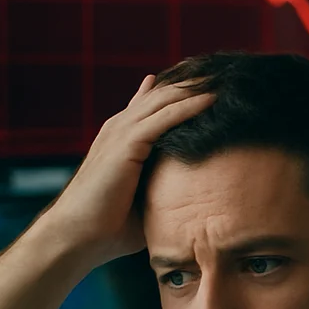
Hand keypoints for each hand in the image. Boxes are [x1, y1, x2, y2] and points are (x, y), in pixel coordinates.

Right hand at [39, 75, 214, 266]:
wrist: (79, 235)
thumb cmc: (112, 225)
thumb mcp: (147, 196)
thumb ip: (168, 183)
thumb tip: (199, 194)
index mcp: (125, 137)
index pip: (157, 104)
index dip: (185, 92)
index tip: (216, 85)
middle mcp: (121, 127)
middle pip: (165, 94)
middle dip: (196, 82)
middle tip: (228, 73)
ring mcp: (121, 132)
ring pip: (166, 99)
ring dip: (198, 87)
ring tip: (227, 77)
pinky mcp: (125, 144)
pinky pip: (164, 117)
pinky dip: (190, 106)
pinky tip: (213, 99)